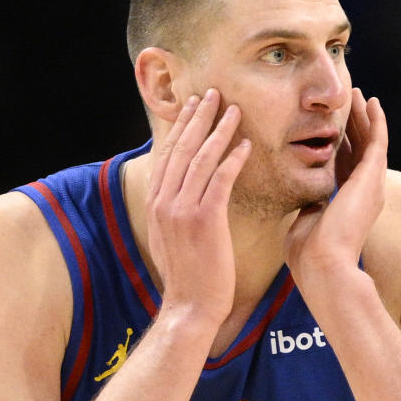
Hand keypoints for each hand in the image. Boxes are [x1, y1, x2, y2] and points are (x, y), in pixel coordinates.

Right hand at [146, 89, 250, 329]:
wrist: (190, 307)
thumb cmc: (187, 278)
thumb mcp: (168, 240)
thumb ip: (171, 212)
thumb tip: (177, 194)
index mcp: (155, 205)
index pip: (168, 155)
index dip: (181, 127)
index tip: (193, 107)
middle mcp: (164, 203)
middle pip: (181, 149)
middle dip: (197, 118)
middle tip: (212, 94)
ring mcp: (182, 211)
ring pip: (200, 159)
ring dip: (218, 130)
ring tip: (232, 109)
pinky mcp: (205, 220)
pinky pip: (220, 180)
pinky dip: (232, 159)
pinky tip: (244, 145)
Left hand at [284, 88, 387, 287]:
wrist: (322, 264)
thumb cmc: (309, 255)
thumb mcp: (307, 224)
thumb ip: (312, 208)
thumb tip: (310, 201)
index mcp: (347, 206)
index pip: (345, 170)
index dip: (341, 148)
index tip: (334, 130)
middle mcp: (364, 194)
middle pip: (360, 152)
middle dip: (356, 127)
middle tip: (351, 103)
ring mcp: (370, 185)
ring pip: (371, 143)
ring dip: (366, 118)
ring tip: (361, 96)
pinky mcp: (372, 177)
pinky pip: (378, 142)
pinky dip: (377, 122)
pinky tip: (372, 103)